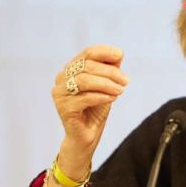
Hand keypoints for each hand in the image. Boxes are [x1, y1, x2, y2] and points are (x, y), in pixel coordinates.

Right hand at [51, 45, 128, 174]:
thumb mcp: (107, 85)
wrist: (87, 134)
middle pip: (87, 66)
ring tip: (120, 91)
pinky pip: (84, 98)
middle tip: (125, 82)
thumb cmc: (96, 108)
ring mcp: (59, 93)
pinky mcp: (63, 108)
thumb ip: (110, 69)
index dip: (105, 52)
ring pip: (84, 80)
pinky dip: (101, 97)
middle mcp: (61, 78)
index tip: (120, 56)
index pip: (88, 52)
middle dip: (110, 72)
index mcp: (72, 69)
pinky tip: (112, 99)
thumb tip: (118, 54)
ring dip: (106, 84)